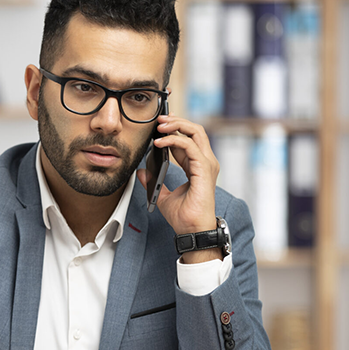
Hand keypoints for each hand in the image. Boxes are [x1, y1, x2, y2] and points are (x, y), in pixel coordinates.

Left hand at [137, 115, 219, 255]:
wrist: (191, 230)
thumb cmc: (183, 216)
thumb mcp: (162, 195)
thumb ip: (153, 181)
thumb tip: (141, 172)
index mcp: (197, 165)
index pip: (188, 138)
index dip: (174, 129)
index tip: (157, 126)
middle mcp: (205, 162)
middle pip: (195, 130)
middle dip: (176, 121)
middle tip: (159, 119)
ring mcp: (206, 164)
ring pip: (196, 132)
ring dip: (176, 125)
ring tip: (159, 126)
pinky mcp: (204, 169)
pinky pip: (190, 146)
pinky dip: (174, 140)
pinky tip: (159, 143)